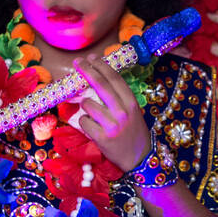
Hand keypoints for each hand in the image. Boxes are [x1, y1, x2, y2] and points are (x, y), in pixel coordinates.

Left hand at [73, 54, 151, 172]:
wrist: (140, 159)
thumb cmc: (134, 132)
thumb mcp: (133, 112)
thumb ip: (118, 98)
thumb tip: (98, 79)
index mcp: (131, 103)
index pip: (114, 78)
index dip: (101, 66)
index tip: (91, 58)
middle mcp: (122, 112)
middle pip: (100, 85)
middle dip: (87, 70)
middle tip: (78, 62)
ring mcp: (111, 125)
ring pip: (87, 104)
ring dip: (85, 105)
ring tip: (92, 112)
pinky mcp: (101, 138)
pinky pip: (83, 122)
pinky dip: (84, 122)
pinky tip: (93, 127)